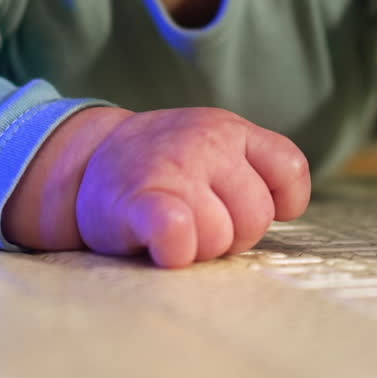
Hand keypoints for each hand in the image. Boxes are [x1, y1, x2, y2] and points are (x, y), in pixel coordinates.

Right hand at [75, 106, 309, 268]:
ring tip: (172, 230)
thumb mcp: (210, 146)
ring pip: (221, 237)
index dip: (276, 202)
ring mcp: (175, 169)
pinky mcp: (141, 202)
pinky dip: (177, 247)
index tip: (241, 207)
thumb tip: (285, 211)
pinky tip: (164, 245)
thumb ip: (249, 169)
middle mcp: (207, 142)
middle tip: (196, 224)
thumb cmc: (161, 166)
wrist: (87, 160)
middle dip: (231, 234)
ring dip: (199, 248)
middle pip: (256, 218)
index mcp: (229, 129)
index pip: (289, 170)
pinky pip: (179, 232)